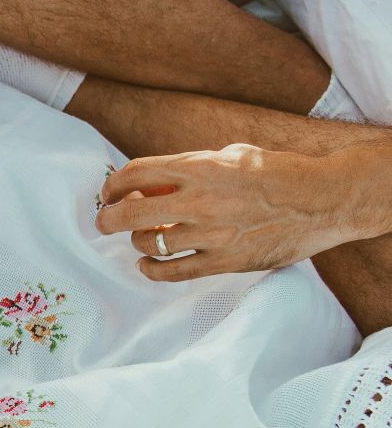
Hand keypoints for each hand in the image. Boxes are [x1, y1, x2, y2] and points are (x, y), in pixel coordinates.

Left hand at [95, 144, 377, 281]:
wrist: (324, 199)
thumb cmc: (277, 172)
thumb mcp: (230, 155)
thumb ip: (190, 167)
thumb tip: (151, 183)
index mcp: (200, 167)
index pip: (135, 174)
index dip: (113, 185)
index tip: (108, 193)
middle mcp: (201, 200)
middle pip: (130, 213)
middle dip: (108, 219)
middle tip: (104, 222)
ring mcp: (213, 233)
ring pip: (149, 245)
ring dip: (138, 242)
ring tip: (143, 239)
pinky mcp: (226, 261)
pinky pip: (175, 272)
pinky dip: (153, 271)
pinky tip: (148, 266)